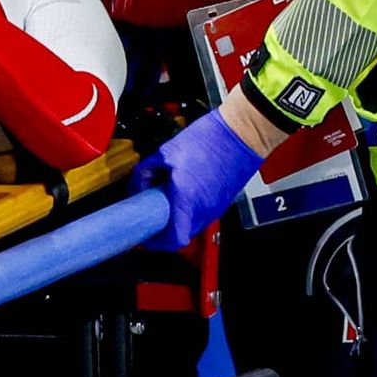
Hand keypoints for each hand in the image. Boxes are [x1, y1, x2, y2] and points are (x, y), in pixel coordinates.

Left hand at [130, 110, 265, 249]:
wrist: (240, 133)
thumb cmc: (210, 139)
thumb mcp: (166, 152)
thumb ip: (144, 172)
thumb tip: (136, 187)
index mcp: (188, 199)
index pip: (173, 240)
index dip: (156, 243)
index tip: (145, 235)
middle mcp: (204, 209)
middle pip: (180, 234)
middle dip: (163, 228)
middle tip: (151, 215)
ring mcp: (215, 208)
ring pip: (190, 226)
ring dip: (176, 218)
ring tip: (168, 198)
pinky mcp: (222, 203)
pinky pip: (201, 215)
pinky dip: (188, 210)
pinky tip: (184, 191)